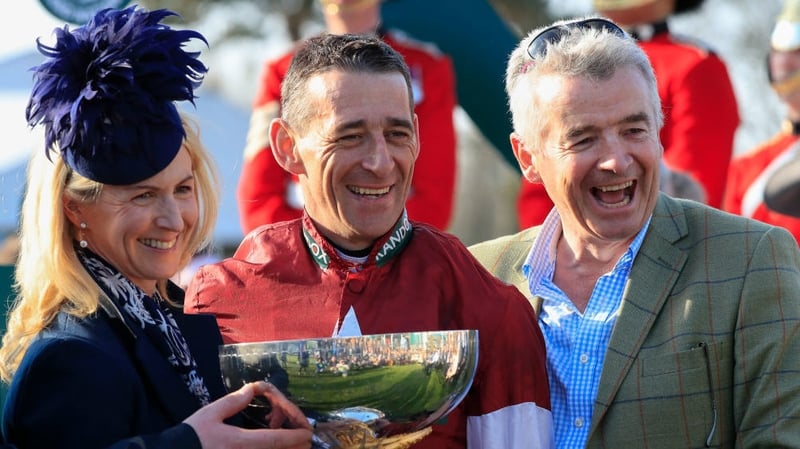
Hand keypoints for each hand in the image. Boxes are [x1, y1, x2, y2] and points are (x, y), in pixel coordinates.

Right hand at [184, 381, 312, 448]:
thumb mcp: (211, 413)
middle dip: (295, 440)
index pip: (280, 440)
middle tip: (284, 424)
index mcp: (242, 443)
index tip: (307, 429)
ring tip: (273, 430)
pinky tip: (263, 440)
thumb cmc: (192, 437)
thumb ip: (234, 401)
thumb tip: (253, 389)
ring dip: (284, 446)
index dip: (298, 434)